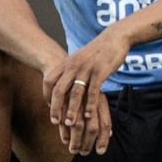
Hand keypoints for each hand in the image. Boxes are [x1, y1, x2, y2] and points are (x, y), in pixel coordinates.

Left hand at [43, 28, 128, 154]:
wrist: (115, 38)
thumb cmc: (97, 51)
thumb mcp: (79, 58)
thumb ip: (70, 70)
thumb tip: (61, 85)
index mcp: (66, 63)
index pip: (49, 81)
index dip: (47, 96)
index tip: (49, 109)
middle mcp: (73, 66)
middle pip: (59, 90)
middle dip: (56, 108)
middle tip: (55, 122)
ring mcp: (87, 69)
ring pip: (76, 93)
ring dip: (72, 110)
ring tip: (71, 123)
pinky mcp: (100, 71)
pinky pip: (93, 91)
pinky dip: (90, 104)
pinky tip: (89, 115)